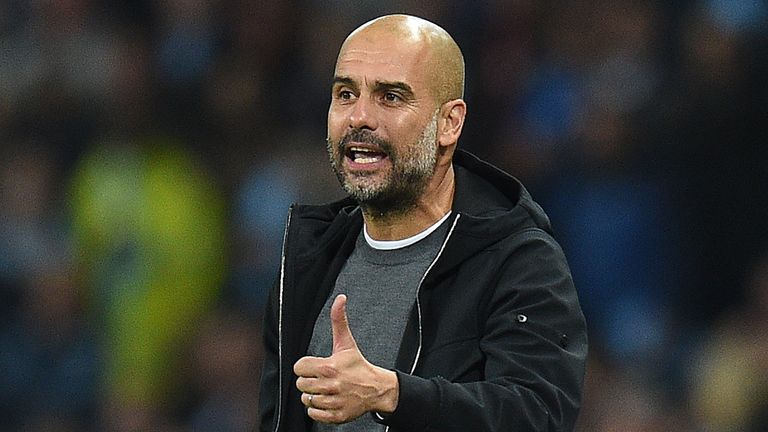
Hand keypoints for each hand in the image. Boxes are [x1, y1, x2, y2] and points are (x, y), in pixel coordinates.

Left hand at [293, 294, 398, 423]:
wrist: (376, 388)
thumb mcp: (347, 342)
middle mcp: (330, 385)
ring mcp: (333, 402)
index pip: (299, 368)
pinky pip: (314, 414)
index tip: (315, 366)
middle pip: (301, 385)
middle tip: (321, 378)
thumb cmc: (357, 365)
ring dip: (313, 395)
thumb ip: (339, 320)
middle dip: (309, 381)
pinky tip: (327, 400)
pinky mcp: (336, 416)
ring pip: (307, 400)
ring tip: (325, 389)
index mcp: (329, 367)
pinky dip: (318, 410)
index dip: (305, 366)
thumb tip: (340, 298)